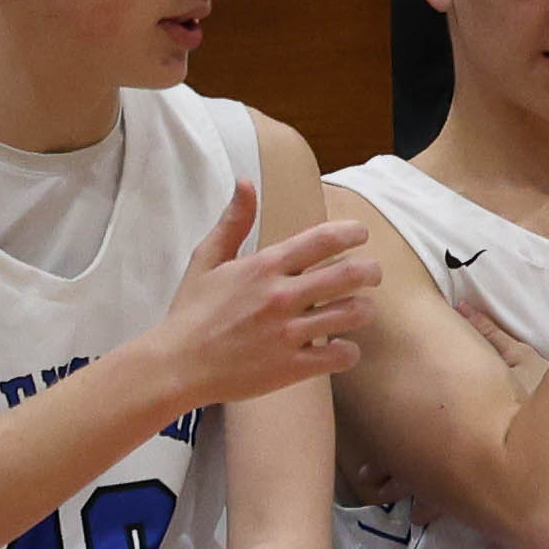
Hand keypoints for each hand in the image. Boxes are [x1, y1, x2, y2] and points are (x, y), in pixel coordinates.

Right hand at [144, 182, 374, 409]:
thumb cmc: (192, 312)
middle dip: (372, 271)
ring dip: (364, 310)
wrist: (176, 365)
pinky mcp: (292, 366)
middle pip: (351, 273)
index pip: (324, 238)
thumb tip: (246, 182)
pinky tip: (340, 347)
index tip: (361, 235)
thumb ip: (233, 223)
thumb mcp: (207, 260)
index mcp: (264, 266)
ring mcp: (288, 332)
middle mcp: (281, 296)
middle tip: (372, 274)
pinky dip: (349, 351)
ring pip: (354, 313)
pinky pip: (342, 355)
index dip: (353, 232)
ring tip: (358, 310)